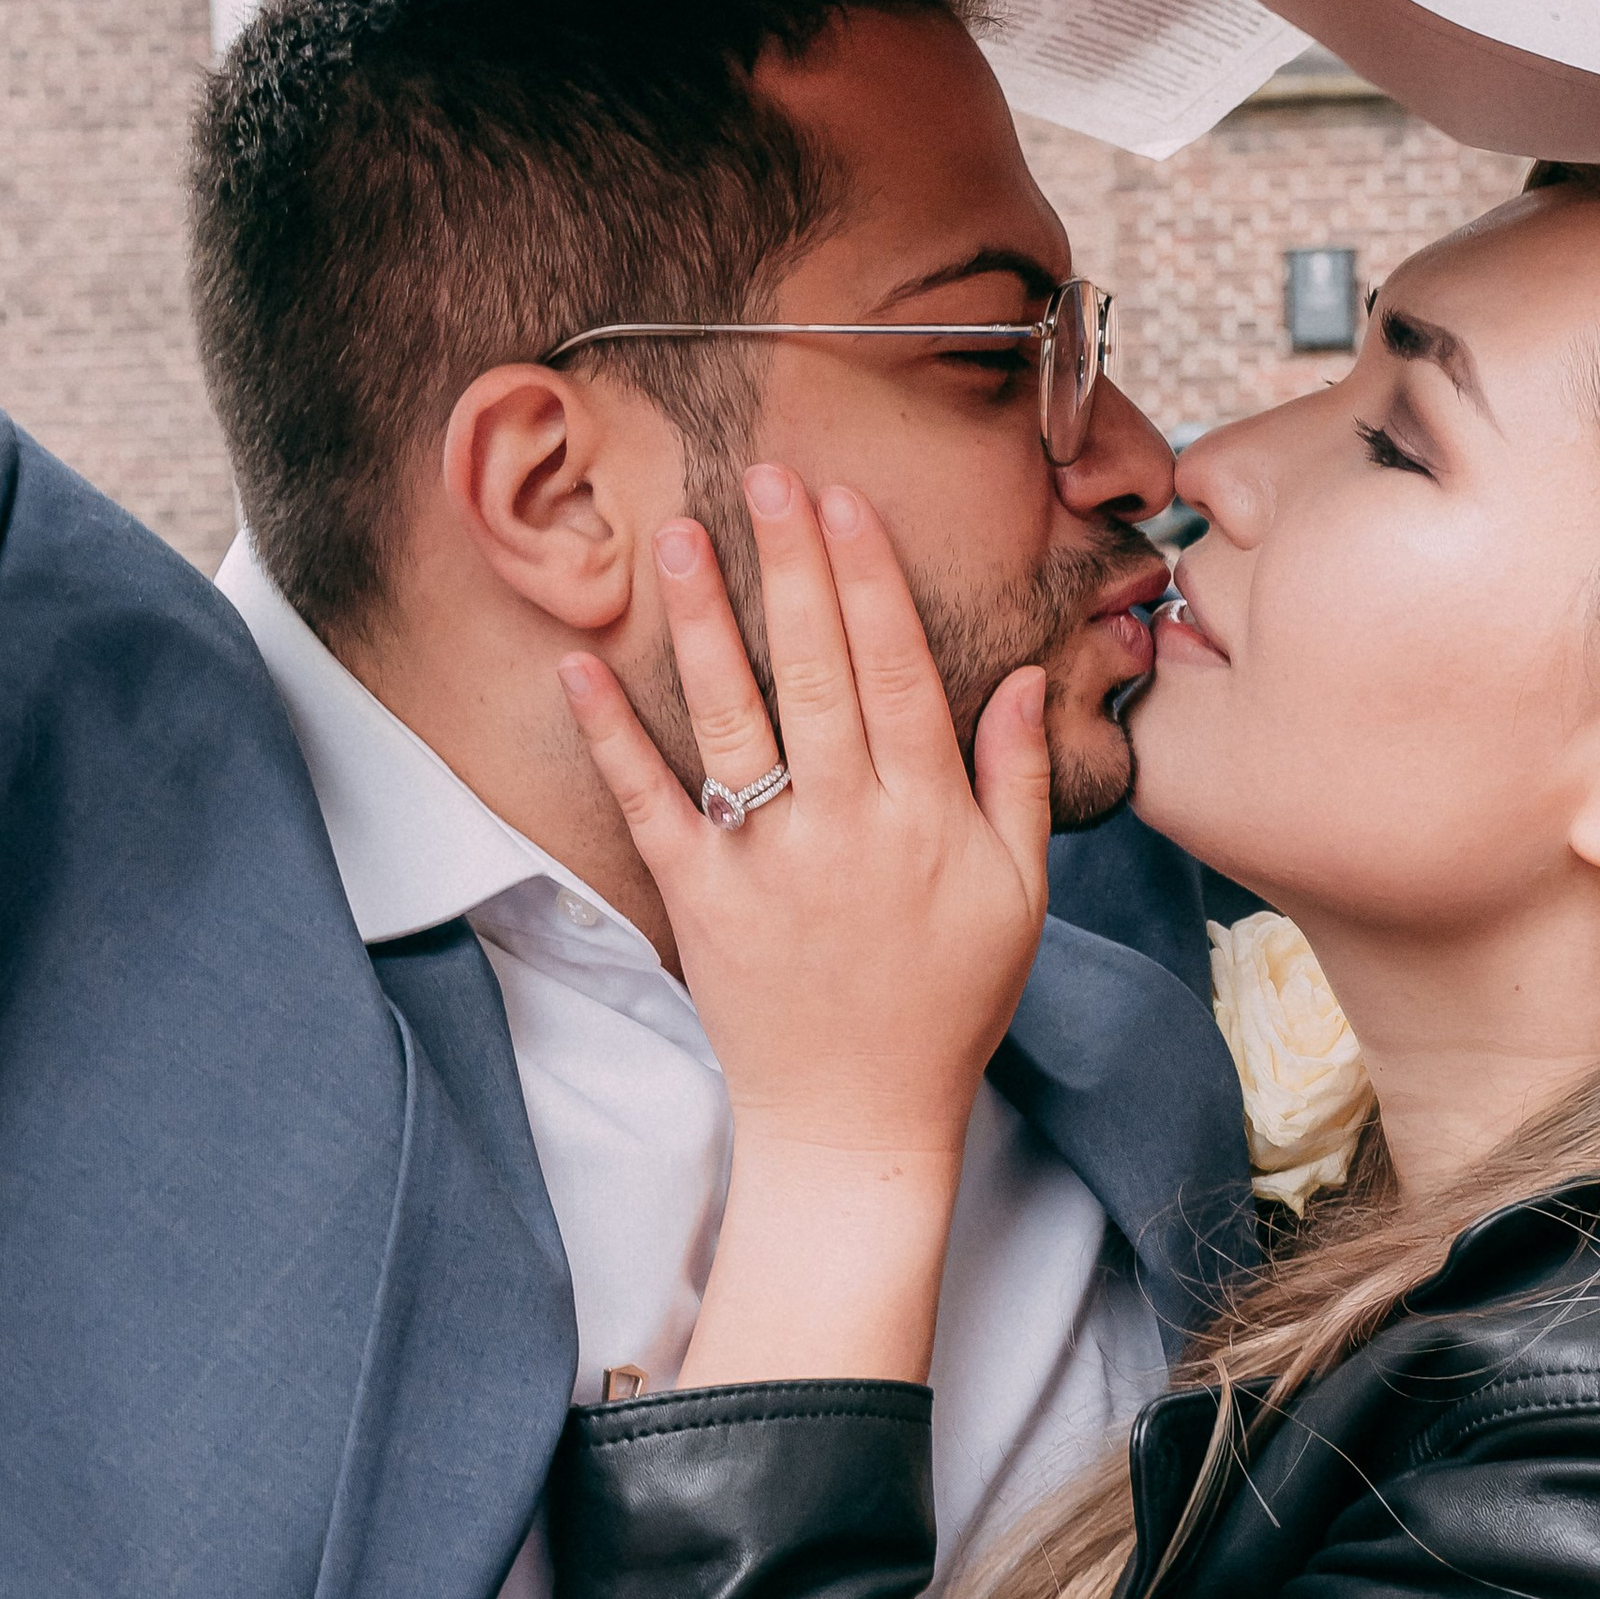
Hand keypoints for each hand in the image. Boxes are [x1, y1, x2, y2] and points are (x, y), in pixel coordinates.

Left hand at [558, 466, 1051, 1384]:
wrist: (859, 1124)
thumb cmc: (949, 1007)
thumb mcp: (1017, 896)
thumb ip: (1018, 781)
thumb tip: (1016, 677)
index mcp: (927, 818)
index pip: (899, 671)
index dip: (873, 581)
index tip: (848, 503)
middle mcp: (847, 826)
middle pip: (820, 671)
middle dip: (796, 566)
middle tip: (772, 474)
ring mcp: (767, 863)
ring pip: (735, 720)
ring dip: (708, 622)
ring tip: (683, 535)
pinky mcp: (700, 901)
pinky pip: (650, 805)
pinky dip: (613, 737)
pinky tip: (581, 666)